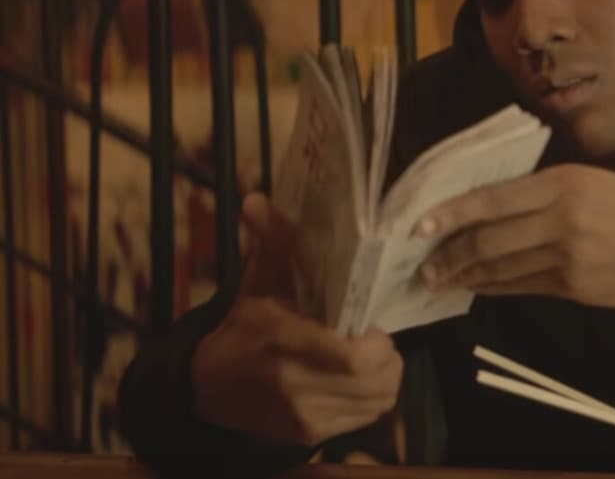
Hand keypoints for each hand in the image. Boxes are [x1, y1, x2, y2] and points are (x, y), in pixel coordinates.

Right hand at [191, 193, 402, 445]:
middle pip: (375, 379)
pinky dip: (371, 397)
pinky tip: (355, 379)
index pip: (354, 356)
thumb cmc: (244, 327)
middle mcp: (295, 386)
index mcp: (283, 341)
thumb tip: (257, 200)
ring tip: (367, 356)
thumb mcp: (258, 282)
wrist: (206, 388)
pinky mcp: (309, 435)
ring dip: (383, 375)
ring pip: (378, 400)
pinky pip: (366, 417)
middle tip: (373, 336)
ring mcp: (304, 416)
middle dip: (385, 354)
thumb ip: (272, 242)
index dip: (375, 340)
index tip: (368, 321)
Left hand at [416, 165, 614, 314]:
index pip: (494, 199)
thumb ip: (546, 191)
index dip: (452, 214)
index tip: (419, 224)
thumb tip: (491, 204)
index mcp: (566, 183)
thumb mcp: (595, 182)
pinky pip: (524, 288)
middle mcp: (565, 219)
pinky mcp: (577, 289)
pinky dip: (495, 288)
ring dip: (465, 277)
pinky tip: (477, 287)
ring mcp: (570, 259)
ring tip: (439, 280)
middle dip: (449, 255)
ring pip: (502, 269)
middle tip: (422, 265)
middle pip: (491, 240)